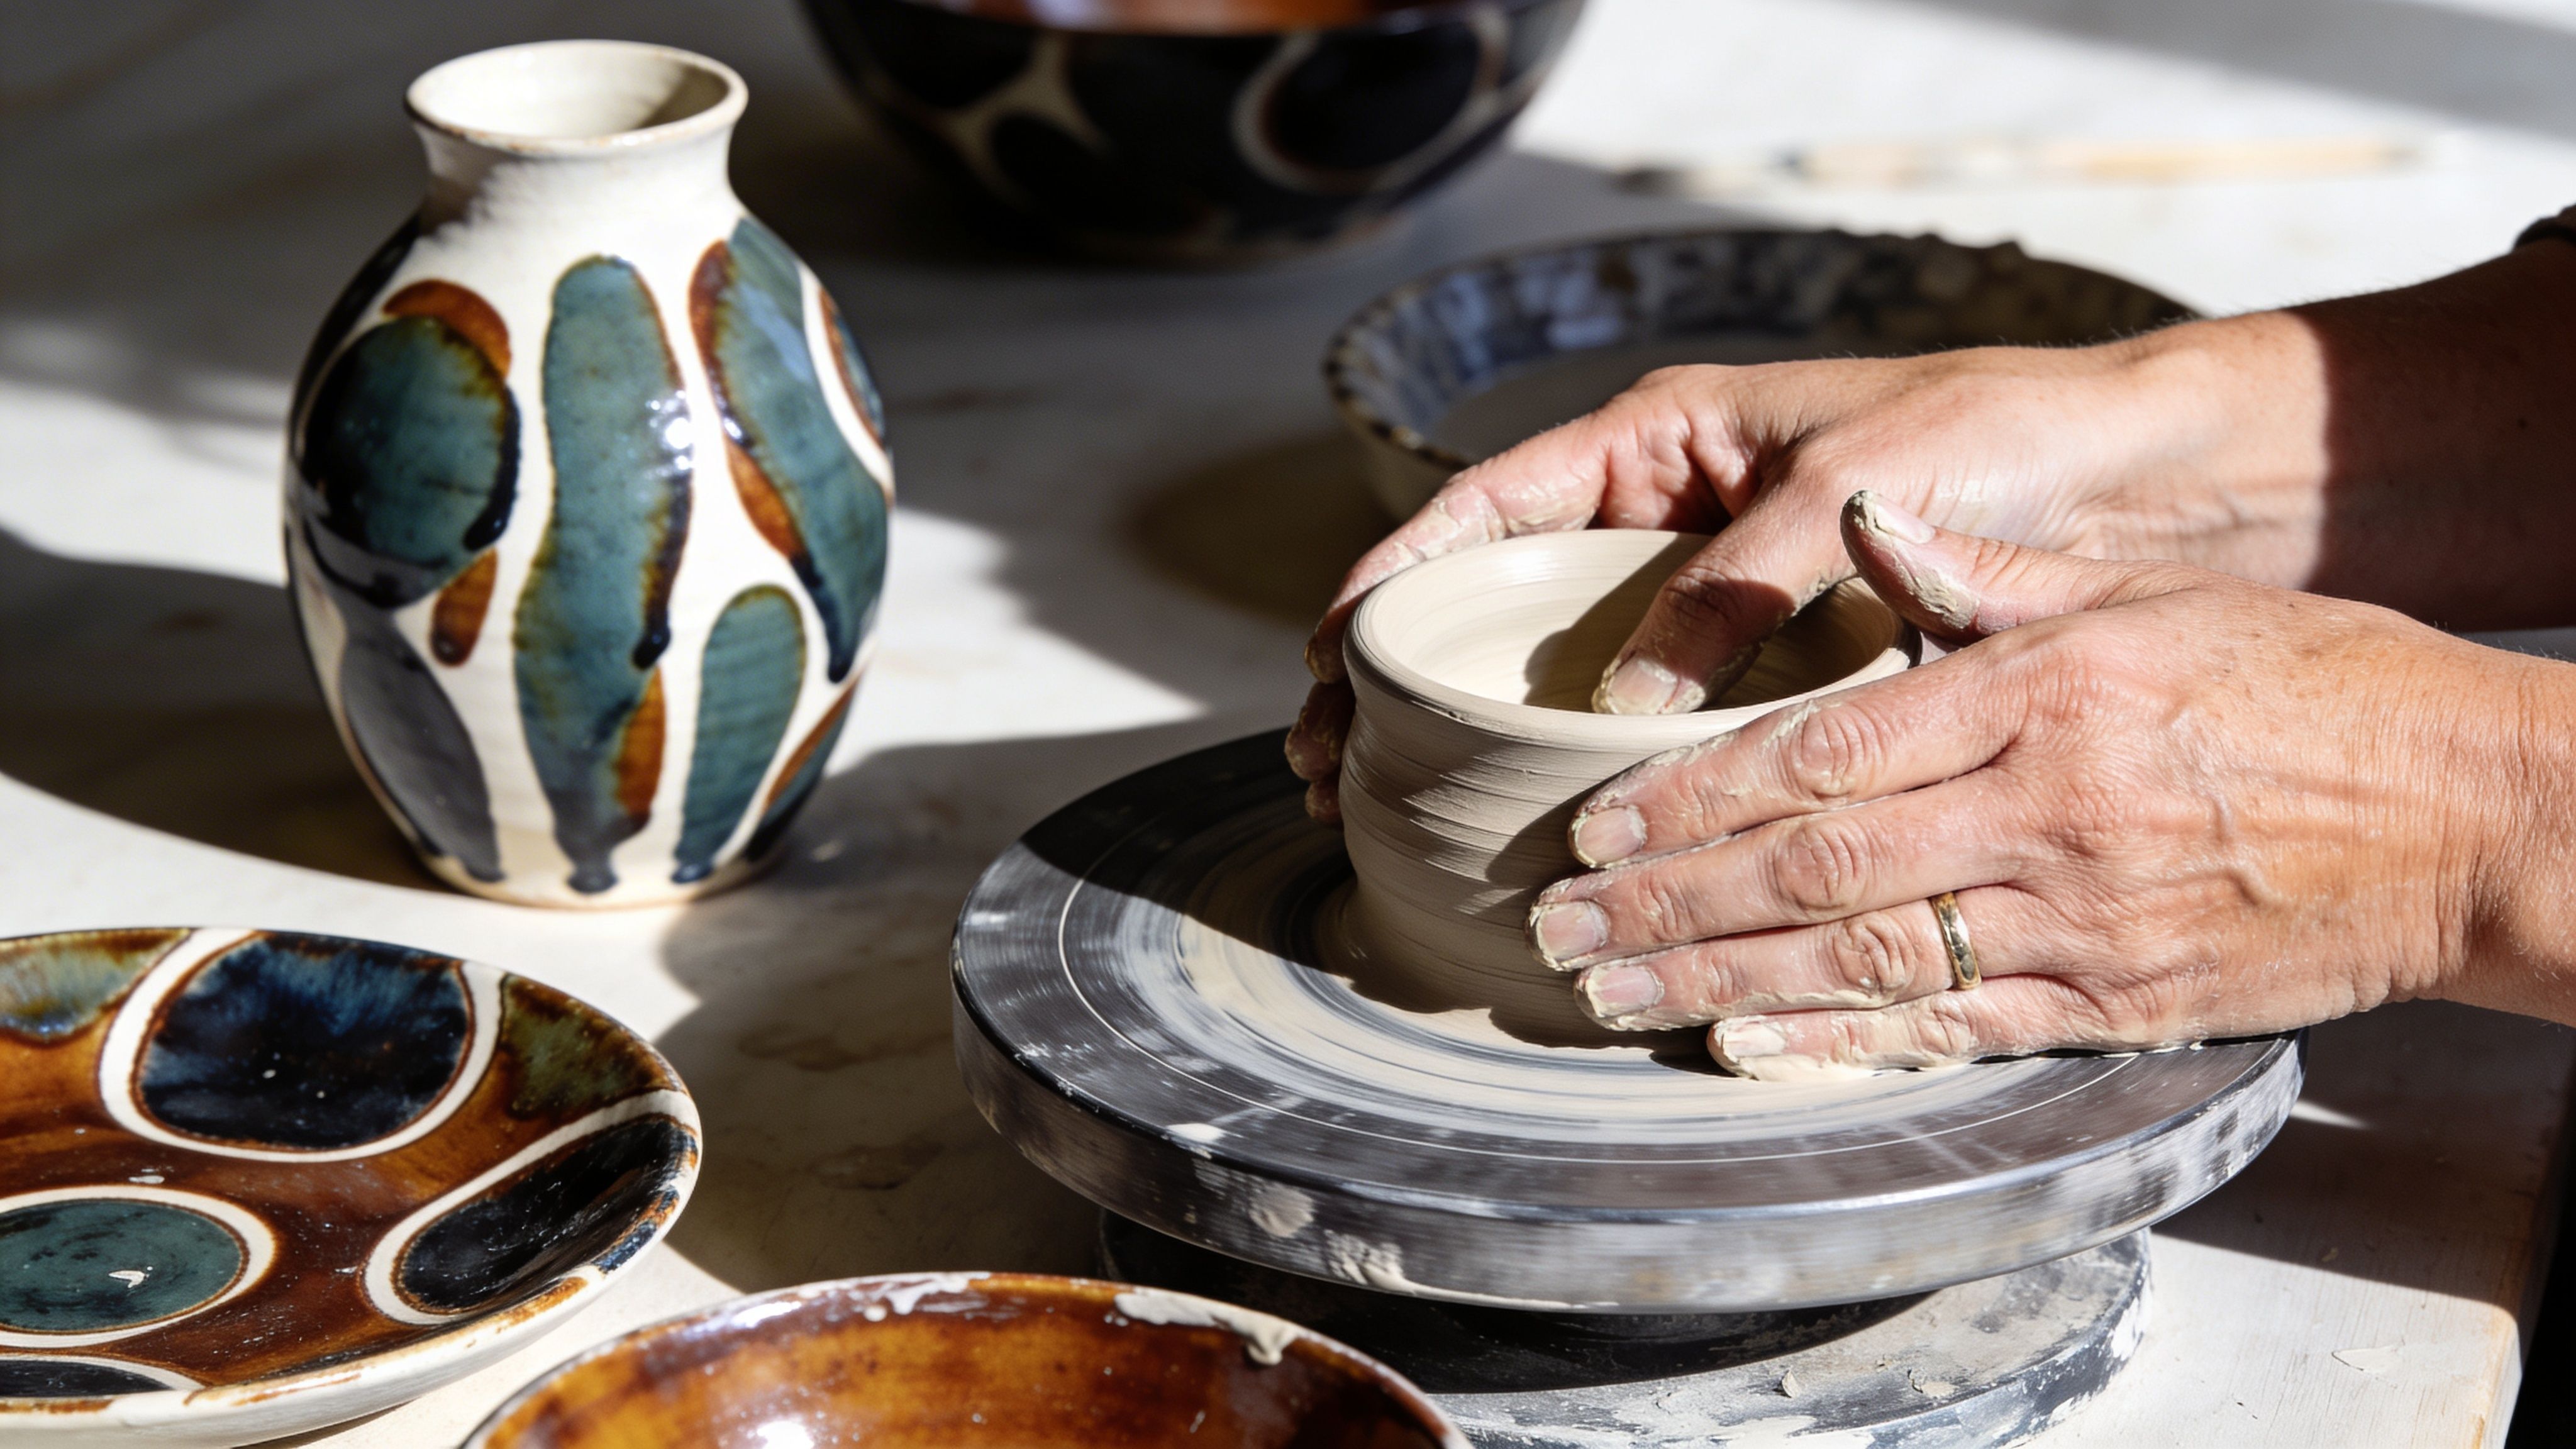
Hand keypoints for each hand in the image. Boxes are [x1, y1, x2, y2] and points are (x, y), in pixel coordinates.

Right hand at [1288, 324, 2331, 820]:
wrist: (2142, 475)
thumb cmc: (2000, 437)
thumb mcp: (1850, 490)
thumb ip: (1733, 586)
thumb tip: (1625, 706)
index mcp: (1664, 436)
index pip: (1488, 504)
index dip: (1394, 577)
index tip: (1326, 653)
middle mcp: (1669, 514)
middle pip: (1496, 597)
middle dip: (1403, 672)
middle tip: (1325, 759)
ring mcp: (1710, 592)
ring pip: (1558, 665)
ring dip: (1477, 730)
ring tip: (1397, 807)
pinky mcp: (1765, 661)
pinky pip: (1652, 716)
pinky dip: (1594, 765)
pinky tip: (1553, 825)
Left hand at [1528, 492, 2558, 1078]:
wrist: (2479, 814)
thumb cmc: (2322, 683)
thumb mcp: (2154, 596)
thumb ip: (1994, 574)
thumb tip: (1871, 523)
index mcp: (2045, 693)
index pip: (1824, 749)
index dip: (1692, 791)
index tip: (1597, 816)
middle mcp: (2047, 812)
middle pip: (1811, 866)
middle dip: (1666, 899)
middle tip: (1557, 922)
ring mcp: (2082, 921)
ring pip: (1860, 960)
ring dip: (1717, 982)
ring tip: (1609, 993)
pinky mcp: (2119, 1002)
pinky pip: (1955, 1030)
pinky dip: (1840, 1045)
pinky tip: (1747, 1048)